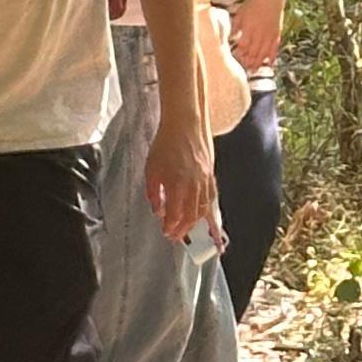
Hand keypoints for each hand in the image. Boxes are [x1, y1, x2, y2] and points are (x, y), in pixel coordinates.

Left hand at [143, 108, 218, 249]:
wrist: (184, 125)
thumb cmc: (165, 144)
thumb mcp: (151, 168)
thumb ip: (153, 193)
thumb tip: (157, 211)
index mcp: (177, 185)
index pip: (175, 215)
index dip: (170, 227)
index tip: (166, 232)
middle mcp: (193, 186)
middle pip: (191, 217)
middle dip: (182, 230)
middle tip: (175, 236)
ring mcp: (204, 181)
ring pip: (203, 210)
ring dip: (195, 223)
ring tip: (186, 228)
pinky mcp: (210, 176)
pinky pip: (211, 198)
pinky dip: (207, 210)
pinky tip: (202, 215)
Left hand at [229, 0, 284, 70]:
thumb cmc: (254, 1)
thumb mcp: (241, 12)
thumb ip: (236, 25)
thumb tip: (231, 37)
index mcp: (249, 26)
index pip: (243, 45)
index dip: (240, 54)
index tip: (236, 59)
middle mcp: (259, 32)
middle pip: (254, 51)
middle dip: (249, 62)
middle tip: (245, 69)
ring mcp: (269, 33)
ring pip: (264, 52)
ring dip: (259, 62)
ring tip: (254, 71)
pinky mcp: (277, 32)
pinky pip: (275, 48)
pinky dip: (272, 57)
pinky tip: (270, 64)